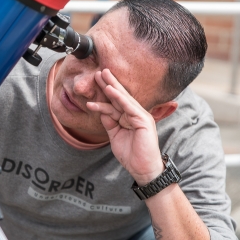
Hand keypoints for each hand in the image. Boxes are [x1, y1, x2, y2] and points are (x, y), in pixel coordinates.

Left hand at [86, 69, 163, 184]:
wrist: (143, 169)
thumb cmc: (131, 155)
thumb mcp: (115, 136)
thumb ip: (109, 123)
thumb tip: (101, 111)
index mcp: (130, 117)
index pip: (116, 102)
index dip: (105, 92)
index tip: (96, 81)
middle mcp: (136, 114)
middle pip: (120, 96)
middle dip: (109, 83)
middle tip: (99, 71)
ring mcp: (140, 116)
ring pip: (123, 99)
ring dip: (112, 86)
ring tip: (102, 76)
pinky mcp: (143, 120)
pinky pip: (129, 107)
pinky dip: (119, 98)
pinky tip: (111, 90)